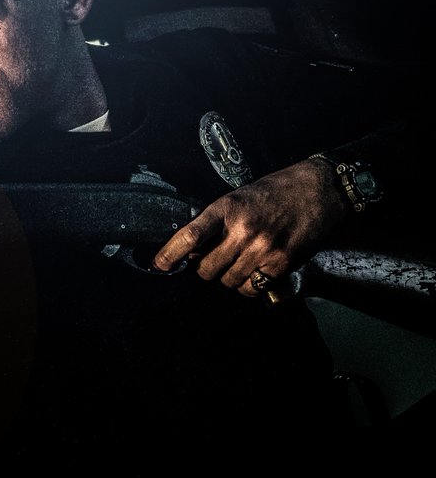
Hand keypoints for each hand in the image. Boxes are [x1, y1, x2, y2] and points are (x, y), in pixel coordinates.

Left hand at [152, 157, 348, 295]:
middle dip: (205, 269)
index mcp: (226, 208)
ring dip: (228, 277)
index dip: (169, 254)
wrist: (319, 189)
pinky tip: (254, 272)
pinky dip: (248, 286)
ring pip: (228, 281)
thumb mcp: (239, 197)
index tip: (158, 265)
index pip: (190, 236)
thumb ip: (217, 222)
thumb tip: (194, 250)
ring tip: (239, 262)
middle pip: (206, 269)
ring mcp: (262, 248)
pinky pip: (252, 288)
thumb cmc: (276, 192)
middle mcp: (242, 230)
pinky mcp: (281, 263)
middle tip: (214, 260)